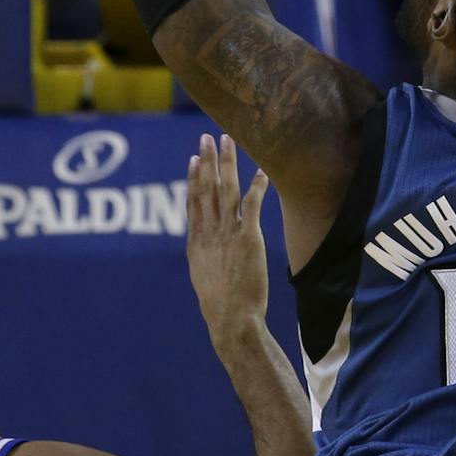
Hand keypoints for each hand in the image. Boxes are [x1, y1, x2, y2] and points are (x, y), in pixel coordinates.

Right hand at [185, 133, 269, 345]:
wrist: (231, 319)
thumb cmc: (221, 302)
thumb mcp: (204, 273)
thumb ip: (206, 252)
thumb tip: (206, 243)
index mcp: (197, 241)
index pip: (194, 201)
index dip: (194, 178)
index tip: (194, 158)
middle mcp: (209, 232)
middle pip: (207, 188)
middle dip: (208, 161)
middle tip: (207, 137)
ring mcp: (228, 234)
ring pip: (226, 190)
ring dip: (228, 164)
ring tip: (228, 142)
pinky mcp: (247, 238)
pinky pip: (252, 206)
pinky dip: (257, 188)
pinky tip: (261, 172)